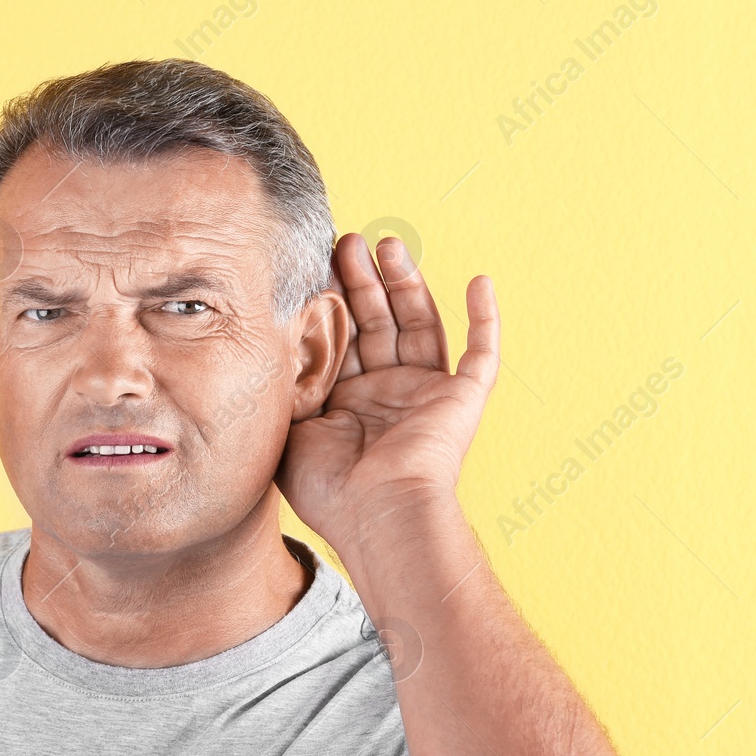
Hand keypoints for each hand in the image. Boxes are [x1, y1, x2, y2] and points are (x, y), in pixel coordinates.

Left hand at [275, 233, 499, 549]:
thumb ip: (285, 386)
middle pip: (378, 322)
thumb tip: (270, 341)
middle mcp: (387, 394)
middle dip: (363, 280)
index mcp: (347, 403)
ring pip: (420, 324)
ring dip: (408, 284)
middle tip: (347, 241)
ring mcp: (426, 395)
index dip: (333, 300)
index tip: (317, 262)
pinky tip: (479, 281)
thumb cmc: (328, 487)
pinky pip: (482, 354)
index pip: (342, 337)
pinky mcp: (461, 401)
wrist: (376, 515)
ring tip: (389, 245)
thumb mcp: (289, 428)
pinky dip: (485, 319)